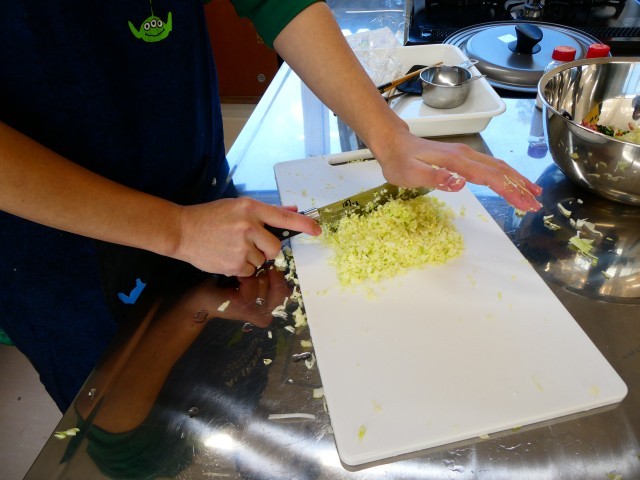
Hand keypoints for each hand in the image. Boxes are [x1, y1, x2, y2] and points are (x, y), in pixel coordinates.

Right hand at [174, 198, 320, 275]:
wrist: (182, 231)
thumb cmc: (211, 217)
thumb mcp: (238, 206)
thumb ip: (266, 212)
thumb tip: (292, 211)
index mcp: (250, 208)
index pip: (284, 217)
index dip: (304, 224)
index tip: (317, 230)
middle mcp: (248, 226)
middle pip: (275, 247)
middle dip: (267, 248)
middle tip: (249, 242)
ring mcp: (241, 247)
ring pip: (262, 260)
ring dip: (251, 257)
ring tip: (231, 247)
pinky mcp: (234, 264)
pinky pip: (250, 270)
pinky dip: (241, 267)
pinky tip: (227, 255)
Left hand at [372, 130, 542, 212]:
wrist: (392, 143)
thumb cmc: (399, 162)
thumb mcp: (410, 174)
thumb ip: (435, 179)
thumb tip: (460, 183)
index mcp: (457, 161)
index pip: (490, 177)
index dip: (510, 191)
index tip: (526, 205)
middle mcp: (466, 155)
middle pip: (500, 171)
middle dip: (520, 187)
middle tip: (537, 205)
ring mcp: (465, 155)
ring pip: (498, 167)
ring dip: (516, 180)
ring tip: (533, 194)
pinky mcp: (463, 157)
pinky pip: (490, 166)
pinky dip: (505, 175)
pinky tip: (510, 182)